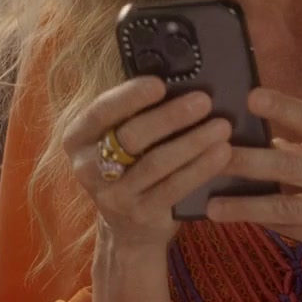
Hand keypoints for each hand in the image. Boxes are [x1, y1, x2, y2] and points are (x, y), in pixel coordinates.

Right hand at [61, 77, 234, 251]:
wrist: (129, 227)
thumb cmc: (130, 164)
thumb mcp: (119, 137)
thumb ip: (135, 111)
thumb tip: (177, 74)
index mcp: (78, 138)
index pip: (100, 112)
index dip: (129, 96)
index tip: (160, 84)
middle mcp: (88, 168)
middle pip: (131, 137)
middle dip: (170, 117)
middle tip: (204, 101)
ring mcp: (113, 196)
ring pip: (156, 163)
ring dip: (193, 142)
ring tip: (222, 126)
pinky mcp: (141, 215)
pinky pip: (174, 188)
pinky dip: (201, 168)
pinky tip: (223, 153)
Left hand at [205, 88, 301, 276]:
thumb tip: (268, 136)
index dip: (283, 108)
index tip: (251, 97)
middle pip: (291, 165)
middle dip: (249, 160)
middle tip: (213, 155)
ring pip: (288, 206)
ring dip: (247, 205)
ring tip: (214, 205)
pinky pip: (295, 230)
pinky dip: (267, 224)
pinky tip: (239, 221)